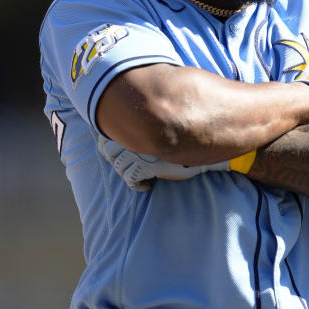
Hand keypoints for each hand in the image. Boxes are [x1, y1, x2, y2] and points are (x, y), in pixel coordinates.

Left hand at [98, 136, 229, 189]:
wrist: (202, 149)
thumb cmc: (185, 136)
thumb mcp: (163, 127)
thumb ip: (148, 125)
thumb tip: (132, 129)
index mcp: (137, 122)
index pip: (108, 132)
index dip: (106, 142)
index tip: (114, 149)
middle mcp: (136, 135)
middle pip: (108, 149)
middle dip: (113, 160)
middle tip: (125, 166)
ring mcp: (140, 150)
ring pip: (119, 166)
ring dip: (126, 174)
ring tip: (137, 177)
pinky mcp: (147, 165)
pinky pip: (131, 179)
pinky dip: (136, 185)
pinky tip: (146, 186)